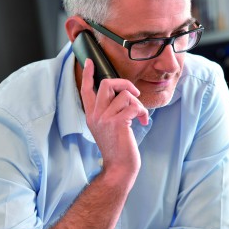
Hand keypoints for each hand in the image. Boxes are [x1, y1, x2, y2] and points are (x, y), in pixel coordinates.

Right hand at [81, 58, 148, 178]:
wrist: (120, 166)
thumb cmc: (118, 146)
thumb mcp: (108, 126)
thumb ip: (109, 110)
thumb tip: (122, 93)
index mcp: (91, 115)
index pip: (86, 90)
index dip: (89, 74)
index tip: (90, 62)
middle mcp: (95, 115)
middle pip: (107, 83)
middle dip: (126, 83)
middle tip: (135, 93)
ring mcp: (105, 118)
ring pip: (125, 95)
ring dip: (138, 103)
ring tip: (140, 115)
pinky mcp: (117, 123)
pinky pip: (133, 105)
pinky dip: (142, 112)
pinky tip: (142, 121)